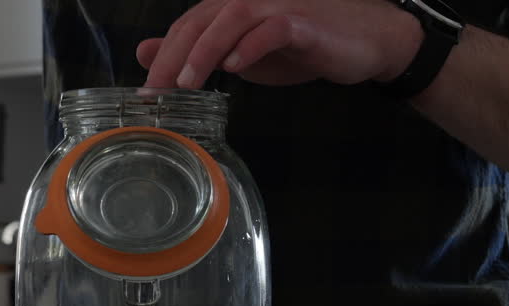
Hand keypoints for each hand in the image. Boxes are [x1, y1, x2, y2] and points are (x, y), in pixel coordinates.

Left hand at [136, 0, 421, 88]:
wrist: (363, 42)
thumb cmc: (303, 45)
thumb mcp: (241, 53)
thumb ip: (198, 51)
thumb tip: (150, 53)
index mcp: (231, 7)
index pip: (188, 26)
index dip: (163, 57)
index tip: (145, 94)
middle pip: (202, 20)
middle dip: (173, 57)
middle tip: (156, 92)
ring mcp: (277, 7)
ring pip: (231, 17)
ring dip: (205, 50)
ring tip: (187, 83)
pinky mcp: (303, 22)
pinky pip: (273, 28)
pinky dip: (251, 46)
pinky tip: (236, 67)